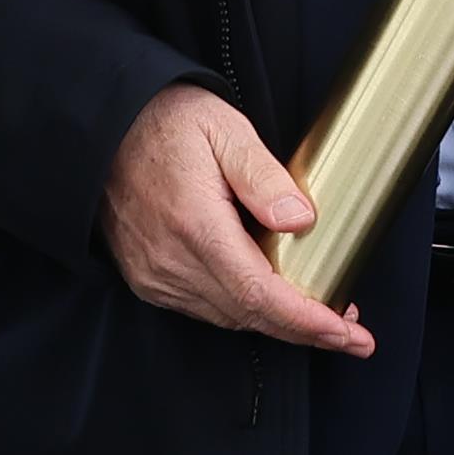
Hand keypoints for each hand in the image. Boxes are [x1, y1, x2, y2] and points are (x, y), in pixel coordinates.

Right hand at [106, 85, 377, 355]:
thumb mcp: (225, 130)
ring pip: (229, 317)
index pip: (259, 294)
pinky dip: (244, 310)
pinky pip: (205, 308)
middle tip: (351, 333)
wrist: (102, 127)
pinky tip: (272, 298)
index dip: (307, 320)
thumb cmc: (165, 122)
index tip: (347, 333)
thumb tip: (302, 221)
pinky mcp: (147, 277)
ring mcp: (155, 275)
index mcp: (194, 226)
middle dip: (305, 330)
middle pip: (249, 316)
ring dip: (277, 322)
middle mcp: (170, 262)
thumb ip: (264, 177)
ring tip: (322, 312)